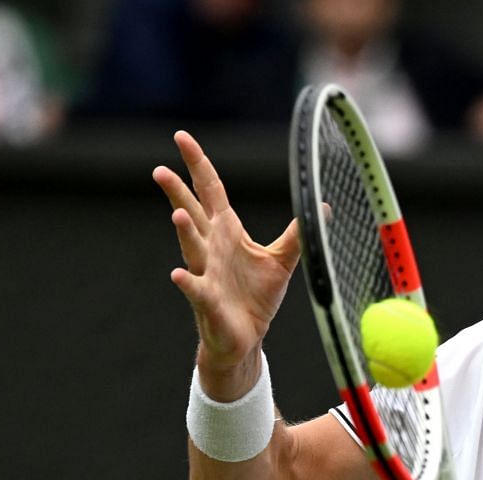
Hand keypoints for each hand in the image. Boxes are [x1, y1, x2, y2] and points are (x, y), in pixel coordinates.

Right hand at [153, 130, 303, 400]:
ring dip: (185, 232)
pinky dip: (188, 282)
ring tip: (178, 214)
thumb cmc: (255, 297)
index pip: (208, 190)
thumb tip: (321, 206)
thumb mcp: (281, 260)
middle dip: (177, 192)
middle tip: (161, 170)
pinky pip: (196, 289)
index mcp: (226, 231)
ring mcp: (206, 272)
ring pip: (192, 247)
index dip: (197, 164)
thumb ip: (296, 234)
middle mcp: (211, 247)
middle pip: (191, 212)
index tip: (181, 139)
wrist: (245, 338)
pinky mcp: (208, 300)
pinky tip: (179, 274)